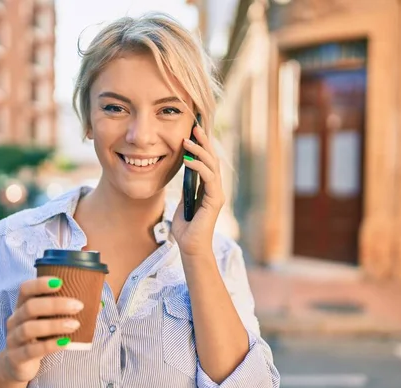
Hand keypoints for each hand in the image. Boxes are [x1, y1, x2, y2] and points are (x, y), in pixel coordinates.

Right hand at [0, 277, 83, 382]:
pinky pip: (31, 350)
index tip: (60, 282)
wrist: (17, 365)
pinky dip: (49, 346)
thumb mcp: (49, 321)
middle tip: (78, 306)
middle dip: (55, 305)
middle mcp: (15, 320)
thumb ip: (69, 312)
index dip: (40, 284)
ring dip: (54, 325)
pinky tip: (65, 343)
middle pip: (30, 307)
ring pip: (29, 328)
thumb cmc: (39, 337)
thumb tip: (99, 304)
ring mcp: (13, 339)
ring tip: (75, 325)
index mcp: (22, 306)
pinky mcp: (16, 357)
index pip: (25, 289)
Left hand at [172, 123, 224, 256]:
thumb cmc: (185, 229)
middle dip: (204, 142)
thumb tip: (183, 173)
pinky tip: (187, 161)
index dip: (202, 146)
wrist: (190, 247)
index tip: (192, 132)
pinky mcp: (215, 200)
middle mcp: (216, 189)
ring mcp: (217, 194)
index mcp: (208, 188)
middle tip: (194, 127)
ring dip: (199, 151)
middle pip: (212, 160)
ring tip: (187, 141)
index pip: (207, 162)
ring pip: (212, 166)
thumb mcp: (183, 202)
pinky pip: (208, 178)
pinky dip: (198, 167)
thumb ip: (186, 188)